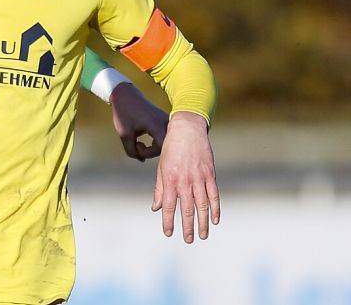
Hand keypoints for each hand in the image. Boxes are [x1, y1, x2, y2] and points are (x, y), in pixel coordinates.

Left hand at [109, 82, 167, 160]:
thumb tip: (141, 160)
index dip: (149, 153)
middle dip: (151, 151)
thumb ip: (132, 150)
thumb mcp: (124, 134)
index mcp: (156, 124)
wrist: (125, 95)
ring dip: (154, 146)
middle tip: (138, 146)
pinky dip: (156, 141)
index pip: (162, 147)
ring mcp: (167, 121)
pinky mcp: (165, 121)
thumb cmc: (124, 113)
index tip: (137, 147)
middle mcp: (165, 122)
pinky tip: (146, 138)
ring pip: (166, 142)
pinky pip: (165, 137)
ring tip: (140, 142)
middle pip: (166, 146)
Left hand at [152, 112, 219, 242]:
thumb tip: (156, 208)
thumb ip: (160, 189)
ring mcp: (199, 178)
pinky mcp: (210, 174)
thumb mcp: (161, 168)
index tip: (168, 233)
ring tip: (202, 235)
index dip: (168, 221)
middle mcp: (185, 181)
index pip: (169, 206)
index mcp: (170, 180)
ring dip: (202, 222)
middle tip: (188, 240)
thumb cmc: (171, 150)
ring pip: (202, 205)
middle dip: (187, 226)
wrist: (187, 131)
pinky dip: (215, 208)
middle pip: (187, 209)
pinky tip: (215, 220)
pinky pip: (214, 195)